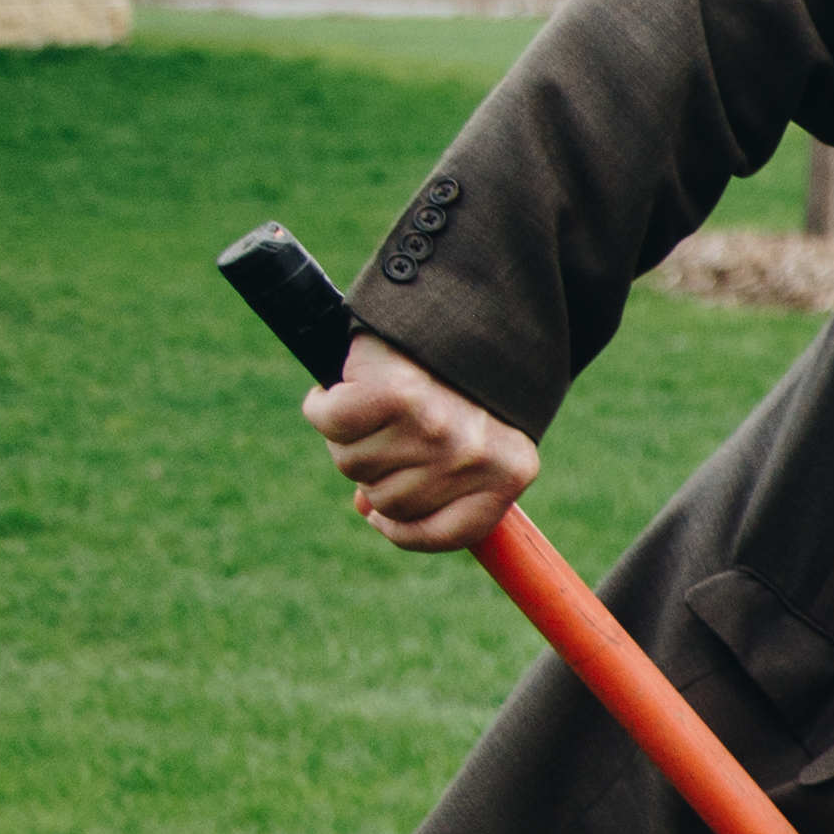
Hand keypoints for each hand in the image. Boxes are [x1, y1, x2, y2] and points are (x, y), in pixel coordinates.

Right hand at [306, 333, 535, 551]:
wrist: (468, 299)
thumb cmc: (467, 375)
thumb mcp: (476, 435)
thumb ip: (438, 482)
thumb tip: (372, 514)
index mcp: (508, 473)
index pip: (447, 535)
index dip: (404, 529)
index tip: (383, 515)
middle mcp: (474, 456)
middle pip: (387, 502)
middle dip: (374, 470)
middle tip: (386, 429)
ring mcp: (435, 426)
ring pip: (354, 464)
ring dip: (349, 436)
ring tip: (374, 402)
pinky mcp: (393, 393)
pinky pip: (330, 422)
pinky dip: (324, 404)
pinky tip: (339, 389)